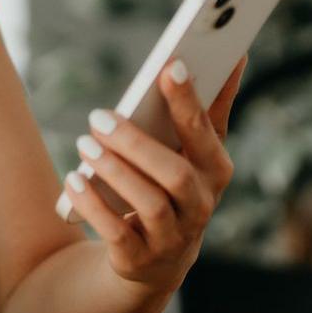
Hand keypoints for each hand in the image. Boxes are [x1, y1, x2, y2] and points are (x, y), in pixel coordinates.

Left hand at [61, 58, 244, 288]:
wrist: (157, 258)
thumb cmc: (176, 186)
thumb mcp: (196, 151)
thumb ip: (212, 105)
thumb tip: (237, 54)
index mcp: (215, 170)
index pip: (205, 133)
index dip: (189, 101)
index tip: (170, 66)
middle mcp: (200, 205)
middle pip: (174, 174)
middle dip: (136, 144)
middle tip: (99, 116)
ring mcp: (172, 236)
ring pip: (147, 203)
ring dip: (113, 171)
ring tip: (85, 143)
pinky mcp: (140, 258)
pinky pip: (116, 232)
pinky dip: (93, 205)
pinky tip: (74, 179)